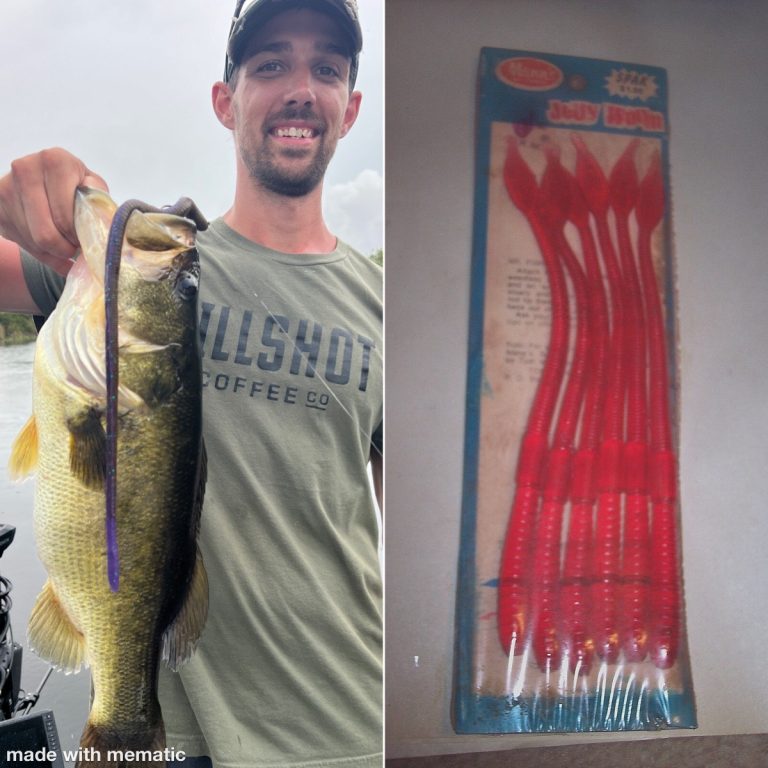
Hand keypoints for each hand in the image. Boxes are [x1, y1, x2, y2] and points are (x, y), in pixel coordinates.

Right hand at [0, 148, 107, 275]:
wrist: (43, 177)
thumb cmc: (75, 184)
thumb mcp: (92, 185)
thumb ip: (98, 197)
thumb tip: (99, 214)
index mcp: (55, 160)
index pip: (65, 217)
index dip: (77, 237)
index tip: (84, 240)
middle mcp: (26, 168)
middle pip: (45, 234)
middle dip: (65, 248)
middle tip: (75, 248)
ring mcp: (6, 187)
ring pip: (33, 242)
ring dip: (53, 251)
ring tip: (65, 244)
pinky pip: (21, 243)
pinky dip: (40, 252)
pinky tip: (51, 246)